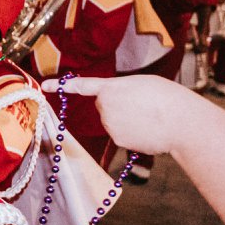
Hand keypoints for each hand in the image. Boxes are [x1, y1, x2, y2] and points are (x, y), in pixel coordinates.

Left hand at [45, 74, 201, 155]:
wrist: (179, 121)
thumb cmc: (166, 97)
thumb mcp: (142, 83)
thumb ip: (123, 90)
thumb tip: (119, 106)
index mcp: (111, 87)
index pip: (82, 85)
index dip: (61, 85)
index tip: (44, 85)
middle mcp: (105, 107)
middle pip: (104, 106)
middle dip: (116, 106)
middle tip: (140, 105)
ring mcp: (110, 125)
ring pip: (112, 122)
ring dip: (125, 120)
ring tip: (148, 117)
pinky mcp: (118, 140)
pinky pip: (121, 135)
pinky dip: (132, 133)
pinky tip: (148, 129)